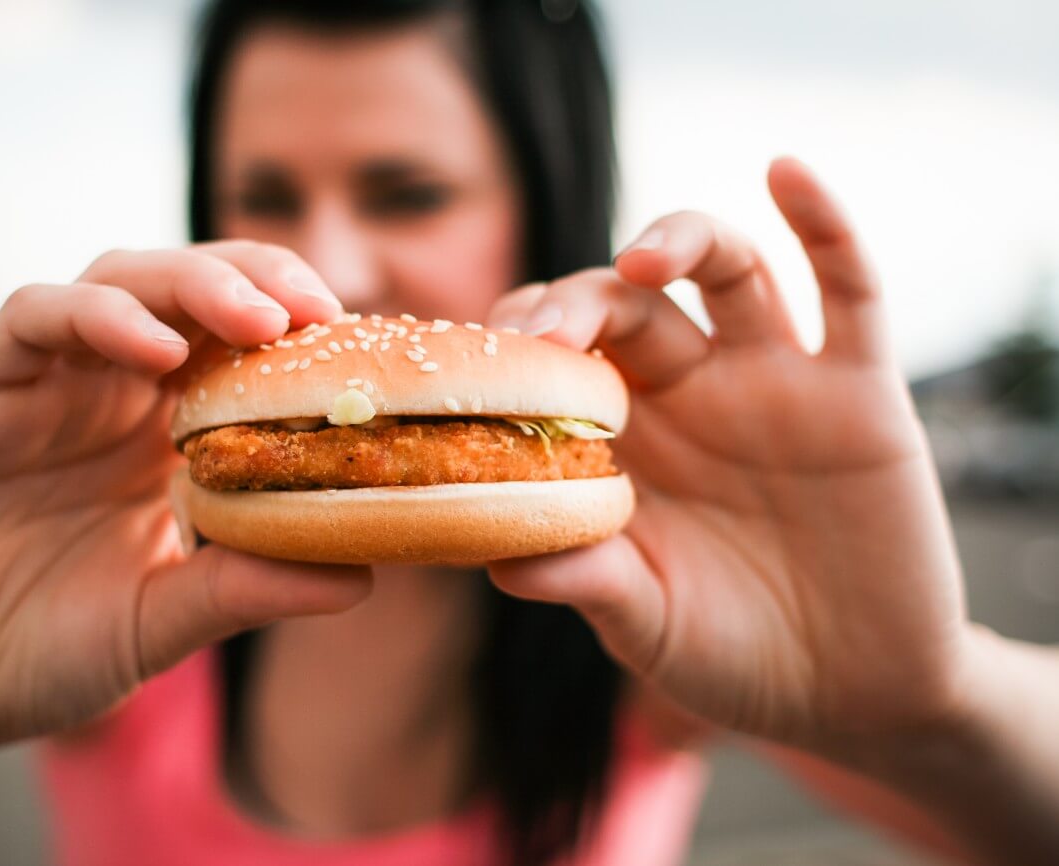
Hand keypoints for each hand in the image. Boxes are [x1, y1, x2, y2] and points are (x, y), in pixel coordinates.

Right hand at [0, 243, 371, 764]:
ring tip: (254, 318)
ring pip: (120, 281)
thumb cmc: (40, 651)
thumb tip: (359, 575)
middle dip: (257, 282)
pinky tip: (151, 351)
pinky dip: (96, 318)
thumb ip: (242, 590)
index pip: (238, 349)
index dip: (299, 333)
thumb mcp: (158, 623)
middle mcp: (112, 395)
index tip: (361, 348)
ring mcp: (44, 385)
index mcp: (165, 438)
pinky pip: (33, 319)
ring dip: (191, 284)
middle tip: (315, 311)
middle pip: (190, 292)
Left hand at [487, 159, 969, 748]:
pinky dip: (824, 225)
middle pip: (628, 303)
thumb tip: (496, 557)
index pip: (560, 359)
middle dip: (582, 300)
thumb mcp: (648, 624)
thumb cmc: (732, 655)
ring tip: (645, 256)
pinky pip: (848, 289)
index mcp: (626, 441)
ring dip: (683, 238)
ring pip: (728, 271)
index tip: (481, 360)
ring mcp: (774, 382)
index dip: (521, 344)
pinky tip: (787, 172)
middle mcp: (691, 393)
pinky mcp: (858, 390)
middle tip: (548, 331)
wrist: (855, 690)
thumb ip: (584, 582)